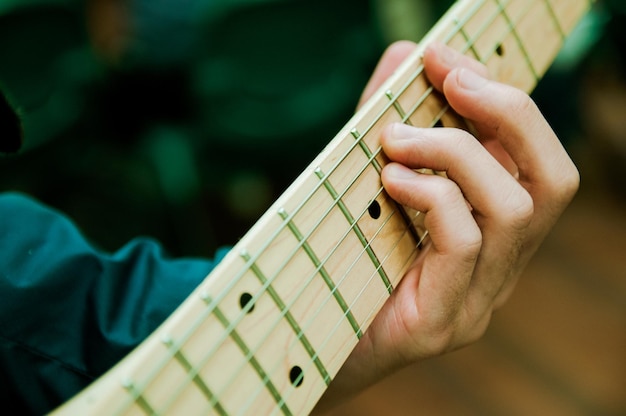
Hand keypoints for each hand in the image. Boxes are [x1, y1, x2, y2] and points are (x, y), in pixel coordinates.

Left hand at [315, 41, 578, 410]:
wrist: (303, 343)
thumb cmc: (340, 257)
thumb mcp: (368, 178)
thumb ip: (389, 122)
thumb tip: (404, 56)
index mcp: (493, 236)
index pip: (538, 163)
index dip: (505, 101)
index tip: (447, 58)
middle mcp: (500, 270)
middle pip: (553, 181)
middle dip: (509, 113)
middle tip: (449, 80)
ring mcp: (477, 302)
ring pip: (514, 208)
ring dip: (455, 152)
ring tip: (397, 139)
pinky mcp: (442, 323)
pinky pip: (465, 243)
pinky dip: (432, 195)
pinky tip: (390, 180)